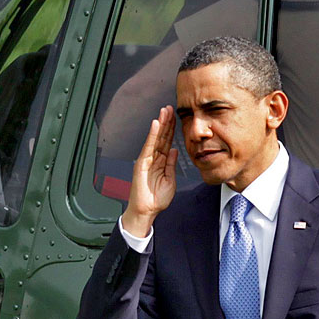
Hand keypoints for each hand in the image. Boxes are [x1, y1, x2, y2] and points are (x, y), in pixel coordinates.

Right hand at [121, 105, 177, 237]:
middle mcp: (153, 159)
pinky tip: (156, 124)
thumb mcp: (170, 180)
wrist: (147, 211)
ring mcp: (147, 160)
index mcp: (161, 162)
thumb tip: (174, 150)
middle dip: (166, 122)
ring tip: (164, 111)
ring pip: (155, 138)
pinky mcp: (141, 163)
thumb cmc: (156, 200)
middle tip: (171, 107)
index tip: (177, 117)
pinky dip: (152, 135)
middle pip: (161, 137)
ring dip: (160, 124)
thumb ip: (171, 164)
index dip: (172, 130)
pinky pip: (148, 146)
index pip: (167, 142)